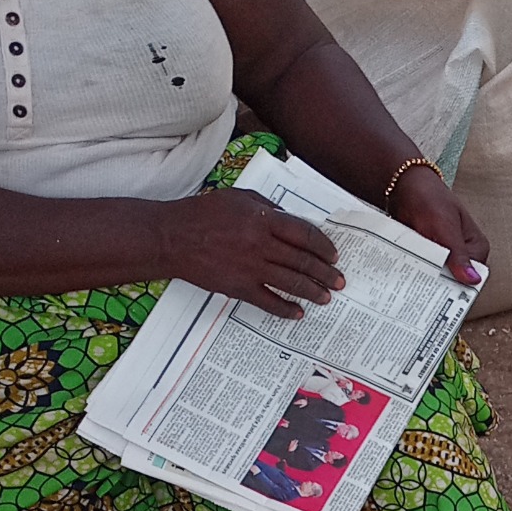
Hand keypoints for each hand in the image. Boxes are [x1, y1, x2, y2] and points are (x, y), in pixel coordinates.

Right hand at [155, 190, 340, 319]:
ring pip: (291, 283)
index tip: (334, 255)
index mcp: (263, 219)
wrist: (172, 238)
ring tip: (326, 297)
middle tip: (339, 281)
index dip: (324, 246)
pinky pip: (268, 301)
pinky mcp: (238, 287)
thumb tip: (291, 219)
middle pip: (303, 261)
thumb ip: (267, 207)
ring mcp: (250, 267)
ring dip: (313, 291)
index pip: (305, 234)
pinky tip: (298, 313)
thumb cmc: (203, 213)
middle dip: (325, 273)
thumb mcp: (239, 198)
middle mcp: (260, 244)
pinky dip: (285, 309)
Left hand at [387, 164, 489, 283]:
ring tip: (411, 286)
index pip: (472, 279)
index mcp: (476, 247)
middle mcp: (464, 254)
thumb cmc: (429, 198)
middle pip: (455, 280)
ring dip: (425, 281)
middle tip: (422, 294)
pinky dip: (416, 273)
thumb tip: (473, 279)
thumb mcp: (444, 226)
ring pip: (438, 277)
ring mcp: (446, 255)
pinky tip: (406, 277)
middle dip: (439, 287)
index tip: (441, 300)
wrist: (405, 186)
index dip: (457, 290)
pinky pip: (425, 271)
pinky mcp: (430, 256)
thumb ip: (457, 253)